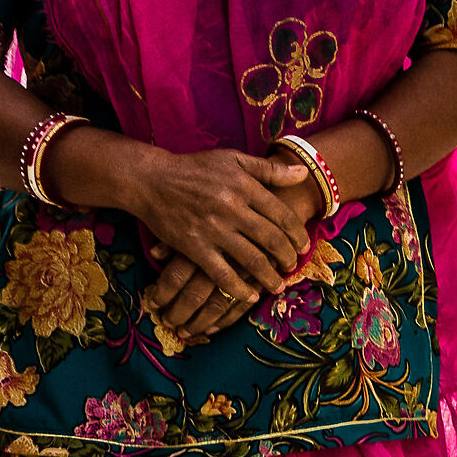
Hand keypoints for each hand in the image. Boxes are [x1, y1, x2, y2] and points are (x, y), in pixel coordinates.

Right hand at [133, 147, 311, 320]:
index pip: (281, 214)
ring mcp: (213, 230)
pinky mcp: (194, 248)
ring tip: (278, 285)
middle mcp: (232, 209)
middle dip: (288, 257)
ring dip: (269, 277)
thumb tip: (302, 172)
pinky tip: (249, 295)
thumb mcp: (233, 160)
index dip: (297, 233)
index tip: (304, 245)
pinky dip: (238, 289)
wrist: (152, 180)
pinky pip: (222, 275)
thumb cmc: (195, 168)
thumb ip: (269, 169)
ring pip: (251, 260)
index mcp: (244, 187)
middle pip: (271, 239)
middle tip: (294, 266)